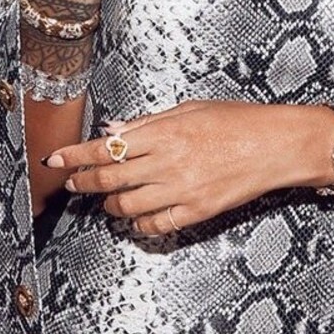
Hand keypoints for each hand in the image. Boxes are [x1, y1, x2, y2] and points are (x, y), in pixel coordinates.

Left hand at [43, 99, 333, 235]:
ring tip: (107, 199)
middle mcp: (168, 162)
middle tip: (73, 182)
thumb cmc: (239, 121)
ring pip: (126, 205)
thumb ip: (149, 123)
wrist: (278, 145)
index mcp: (164, 132)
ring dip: (109, 204)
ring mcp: (182, 189)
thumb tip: (114, 131)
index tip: (56, 159)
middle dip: (83, 181)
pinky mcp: (197, 211)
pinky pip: (154, 224)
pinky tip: (136, 215)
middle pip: (108, 178)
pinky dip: (138, 222)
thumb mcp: (191, 109)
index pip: (105, 147)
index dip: (74, 155)